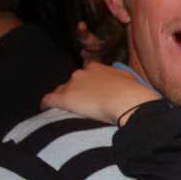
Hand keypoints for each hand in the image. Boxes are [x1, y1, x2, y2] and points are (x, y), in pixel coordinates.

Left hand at [42, 63, 159, 124]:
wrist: (129, 102)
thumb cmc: (134, 94)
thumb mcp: (129, 80)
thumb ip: (119, 79)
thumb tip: (121, 83)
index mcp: (98, 68)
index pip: (86, 73)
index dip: (88, 83)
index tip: (91, 92)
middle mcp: (82, 73)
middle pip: (72, 82)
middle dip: (75, 92)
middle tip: (83, 105)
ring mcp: (72, 85)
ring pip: (60, 91)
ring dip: (64, 100)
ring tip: (67, 112)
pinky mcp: (63, 98)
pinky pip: (48, 100)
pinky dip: (46, 106)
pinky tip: (46, 112)